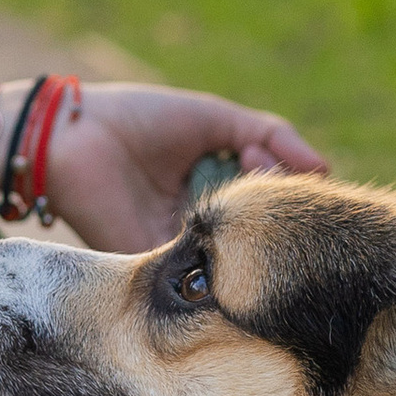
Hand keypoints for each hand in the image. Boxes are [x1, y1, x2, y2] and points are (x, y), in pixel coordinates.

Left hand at [38, 83, 329, 253]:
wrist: (71, 138)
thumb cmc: (140, 120)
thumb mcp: (216, 118)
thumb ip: (271, 137)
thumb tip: (324, 168)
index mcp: (220, 185)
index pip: (273, 197)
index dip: (288, 185)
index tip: (280, 165)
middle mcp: (207, 222)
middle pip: (260, 229)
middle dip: (274, 211)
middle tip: (268, 187)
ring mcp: (186, 248)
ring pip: (239, 254)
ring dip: (252, 233)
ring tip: (247, 204)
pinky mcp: (161, 267)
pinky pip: (205, 276)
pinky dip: (223, 262)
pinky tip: (230, 238)